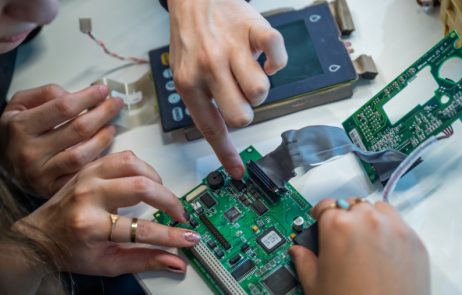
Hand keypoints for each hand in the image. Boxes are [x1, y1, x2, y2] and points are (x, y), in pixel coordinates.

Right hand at [0, 84, 122, 196]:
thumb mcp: (20, 104)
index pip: (63, 107)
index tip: (103, 90)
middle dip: (103, 113)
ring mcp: (41, 173)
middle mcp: (29, 151)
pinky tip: (104, 150)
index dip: (88, 97)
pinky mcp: (51, 189)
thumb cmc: (18, 132)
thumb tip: (75, 95)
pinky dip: (96, 161)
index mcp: (21, 126)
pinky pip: (81, 175)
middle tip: (116, 104)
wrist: (5, 165)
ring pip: (82, 155)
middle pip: (78, 130)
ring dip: (103, 139)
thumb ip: (46, 93)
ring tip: (110, 127)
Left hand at [18, 151, 198, 275]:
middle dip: (169, 201)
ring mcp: (88, 178)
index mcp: (91, 226)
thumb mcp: (108, 264)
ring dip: (156, 179)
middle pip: (141, 188)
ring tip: (162, 195)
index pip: (142, 230)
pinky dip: (140, 166)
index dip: (171, 235)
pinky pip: (122, 157)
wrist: (40, 238)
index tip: (188, 237)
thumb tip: (176, 262)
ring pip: (133, 164)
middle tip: (179, 214)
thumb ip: (145, 262)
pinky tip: (145, 180)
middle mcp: (88, 197)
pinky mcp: (90, 168)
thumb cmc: (71, 250)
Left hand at [168, 0, 287, 178]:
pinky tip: (264, 57)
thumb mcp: (183, 71)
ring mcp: (233, 47)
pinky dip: (277, 62)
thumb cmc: (191, 35)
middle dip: (244, 112)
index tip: (238, 172)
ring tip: (247, 72)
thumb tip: (224, 134)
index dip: (226, 153)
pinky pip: (278, 58)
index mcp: (189, 82)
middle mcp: (210, 66)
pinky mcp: (254, 29)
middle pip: (242, 115)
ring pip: (261, 91)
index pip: (211, 127)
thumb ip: (201, 100)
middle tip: (238, 96)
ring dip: (258, 88)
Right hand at [290, 198, 429, 294]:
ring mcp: (395, 229)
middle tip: (341, 242)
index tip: (321, 224)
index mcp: (339, 226)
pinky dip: (390, 232)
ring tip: (363, 244)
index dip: (320, 217)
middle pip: (351, 206)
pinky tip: (382, 253)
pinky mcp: (416, 242)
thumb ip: (304, 261)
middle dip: (345, 220)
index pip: (325, 206)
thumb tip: (299, 252)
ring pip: (378, 210)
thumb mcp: (315, 285)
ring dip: (369, 220)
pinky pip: (399, 225)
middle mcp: (368, 221)